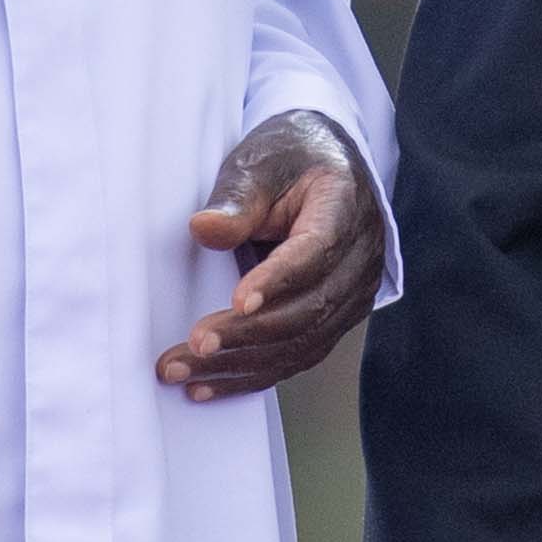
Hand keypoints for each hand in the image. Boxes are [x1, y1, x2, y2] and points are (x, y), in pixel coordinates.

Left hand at [159, 113, 384, 401]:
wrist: (327, 166)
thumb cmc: (291, 158)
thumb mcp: (260, 160)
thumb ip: (236, 196)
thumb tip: (204, 229)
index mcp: (344, 208)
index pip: (315, 253)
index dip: (277, 280)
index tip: (236, 301)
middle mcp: (359, 259)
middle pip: (307, 310)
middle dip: (246, 335)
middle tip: (191, 346)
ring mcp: (351, 295)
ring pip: (301, 343)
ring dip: (240, 364)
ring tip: (183, 373)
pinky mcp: (334, 318)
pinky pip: (297, 355)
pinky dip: (252, 374)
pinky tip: (207, 384)